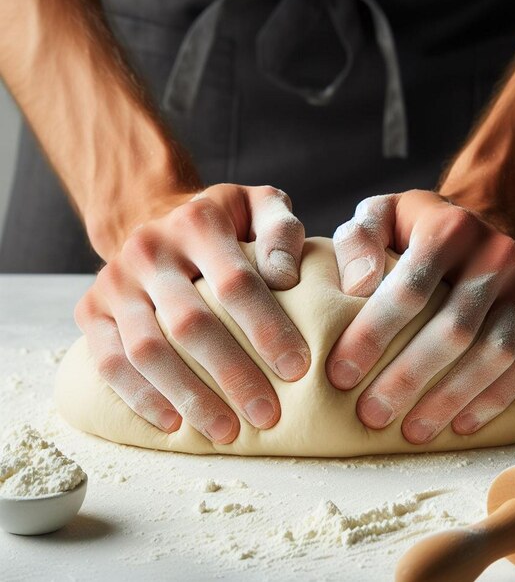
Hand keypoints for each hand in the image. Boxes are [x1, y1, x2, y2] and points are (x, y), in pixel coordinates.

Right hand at [75, 184, 309, 443]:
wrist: (154, 217)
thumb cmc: (223, 225)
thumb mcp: (259, 207)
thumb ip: (281, 230)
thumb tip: (285, 277)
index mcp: (198, 222)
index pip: (237, 283)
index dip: (268, 329)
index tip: (297, 368)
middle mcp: (151, 249)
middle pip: (191, 323)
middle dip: (233, 375)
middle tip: (267, 414)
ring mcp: (116, 280)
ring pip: (148, 349)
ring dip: (190, 397)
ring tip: (227, 432)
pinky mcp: (91, 308)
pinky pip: (108, 362)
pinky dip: (141, 397)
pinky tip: (173, 424)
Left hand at [326, 190, 514, 442]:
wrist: (487, 222)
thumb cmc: (418, 229)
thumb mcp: (380, 216)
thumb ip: (358, 240)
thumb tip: (357, 286)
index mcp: (449, 228)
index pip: (409, 290)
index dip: (372, 336)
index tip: (340, 374)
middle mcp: (497, 254)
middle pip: (454, 329)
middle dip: (409, 379)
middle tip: (371, 414)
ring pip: (494, 354)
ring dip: (450, 399)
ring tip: (411, 431)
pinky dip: (492, 400)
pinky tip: (459, 424)